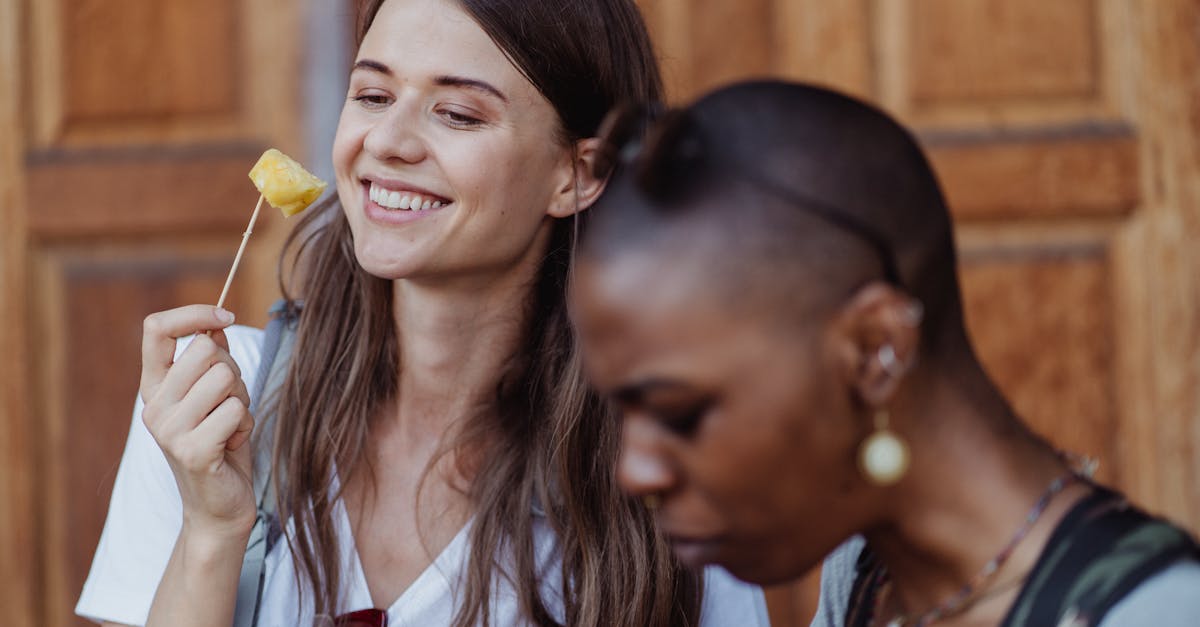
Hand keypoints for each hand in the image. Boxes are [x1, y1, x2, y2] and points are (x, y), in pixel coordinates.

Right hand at [140, 305, 256, 540]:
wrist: (218, 507)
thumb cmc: (221, 445)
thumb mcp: (214, 397)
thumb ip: (210, 362)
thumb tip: (215, 326)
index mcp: (155, 387)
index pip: (156, 328)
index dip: (193, 313)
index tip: (224, 317)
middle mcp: (154, 405)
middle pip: (206, 348)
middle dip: (233, 369)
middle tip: (230, 401)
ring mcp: (169, 429)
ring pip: (225, 377)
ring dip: (242, 400)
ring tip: (230, 425)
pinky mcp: (191, 450)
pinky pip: (234, 410)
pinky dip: (245, 424)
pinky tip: (232, 443)